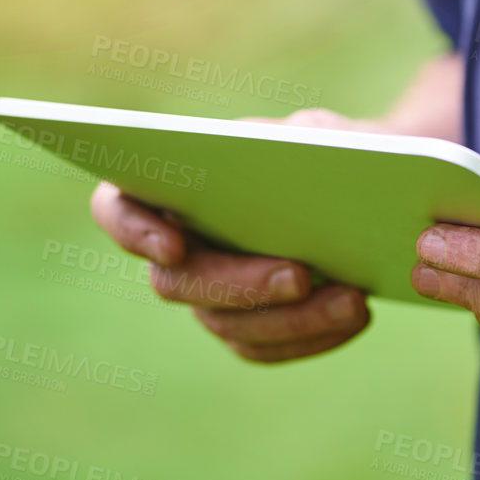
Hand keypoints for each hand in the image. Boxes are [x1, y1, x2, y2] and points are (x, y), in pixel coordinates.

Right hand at [88, 109, 373, 362]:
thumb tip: (300, 156)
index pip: (116, 208)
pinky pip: (266, 348)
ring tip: (353, 300)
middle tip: (300, 274)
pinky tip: (355, 316)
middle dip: (239, 283)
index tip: (175, 245)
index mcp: (169, 186)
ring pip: (227, 325)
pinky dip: (312, 336)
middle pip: (177, 283)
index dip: (134, 230)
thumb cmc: (322, 150)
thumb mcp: (316, 131)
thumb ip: (300, 138)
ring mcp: (208, 296)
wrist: (363, 194)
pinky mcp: (247, 329)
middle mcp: (176, 248)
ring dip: (291, 318)